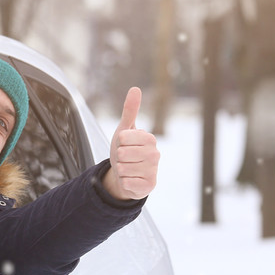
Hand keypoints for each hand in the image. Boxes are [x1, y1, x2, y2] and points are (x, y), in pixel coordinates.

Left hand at [103, 87, 159, 201]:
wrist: (125, 175)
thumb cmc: (125, 150)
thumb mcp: (124, 130)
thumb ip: (130, 111)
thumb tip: (136, 88)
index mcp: (150, 139)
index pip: (123, 137)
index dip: (119, 142)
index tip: (124, 144)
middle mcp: (155, 154)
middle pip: (123, 153)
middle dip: (119, 157)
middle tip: (125, 158)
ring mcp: (153, 171)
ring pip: (123, 168)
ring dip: (120, 170)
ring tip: (127, 169)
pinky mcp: (149, 186)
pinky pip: (127, 182)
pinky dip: (124, 182)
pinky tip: (130, 180)